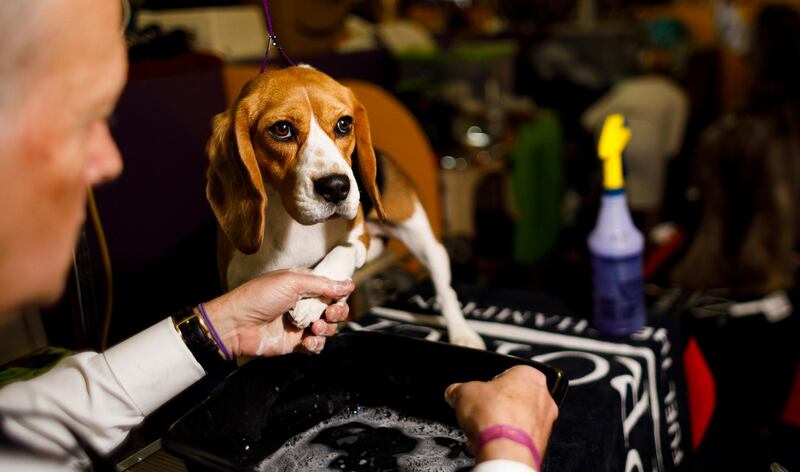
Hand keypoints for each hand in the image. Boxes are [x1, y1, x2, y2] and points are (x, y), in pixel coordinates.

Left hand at [203, 269, 353, 357]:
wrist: (236, 325)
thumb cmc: (259, 297)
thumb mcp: (292, 282)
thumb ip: (322, 284)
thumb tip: (349, 284)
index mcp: (303, 285)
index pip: (331, 288)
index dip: (339, 293)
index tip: (340, 296)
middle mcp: (304, 304)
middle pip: (334, 309)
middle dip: (338, 311)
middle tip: (330, 313)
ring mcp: (300, 324)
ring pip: (328, 328)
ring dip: (328, 328)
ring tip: (316, 328)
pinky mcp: (295, 343)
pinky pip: (316, 345)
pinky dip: (317, 344)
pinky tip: (308, 341)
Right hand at [445, 365, 557, 467]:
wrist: (505, 450)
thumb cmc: (494, 417)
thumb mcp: (463, 392)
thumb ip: (458, 389)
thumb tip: (454, 393)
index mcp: (529, 374)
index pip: (506, 374)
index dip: (488, 386)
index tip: (479, 394)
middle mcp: (543, 396)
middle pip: (512, 398)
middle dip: (495, 407)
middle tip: (480, 413)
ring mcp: (544, 421)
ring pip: (517, 419)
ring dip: (500, 425)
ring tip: (483, 431)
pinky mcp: (541, 442)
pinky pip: (520, 438)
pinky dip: (507, 440)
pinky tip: (492, 443)